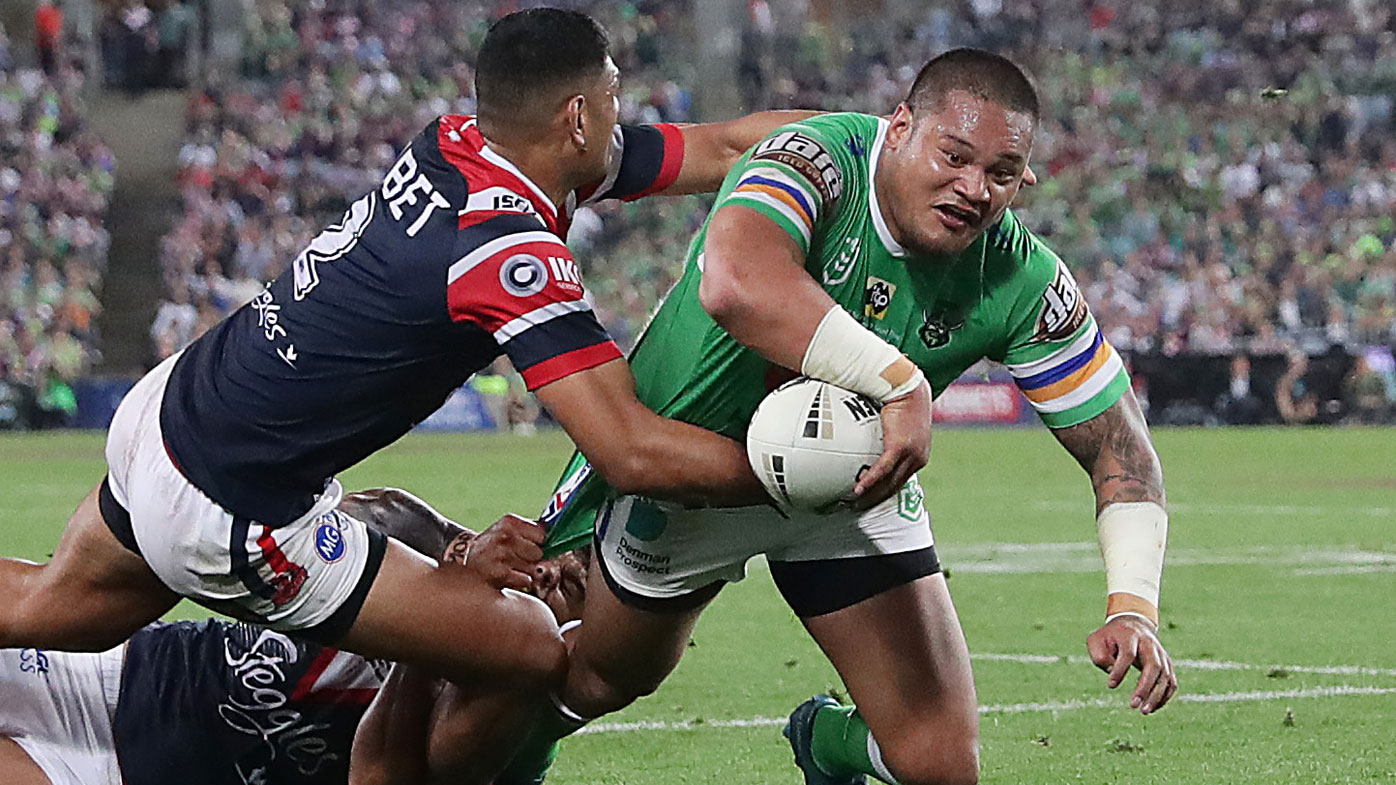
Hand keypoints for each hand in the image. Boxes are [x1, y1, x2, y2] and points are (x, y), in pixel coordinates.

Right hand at [458, 514, 545, 591]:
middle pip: (539, 553)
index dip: (539, 542)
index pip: (542, 534)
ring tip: (510, 566)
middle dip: (531, 558)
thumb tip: (560, 534)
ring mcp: (501, 555)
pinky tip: (506, 575)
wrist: (463, 557)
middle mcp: (505, 536)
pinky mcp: (499, 574)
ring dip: (525, 570)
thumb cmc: (493, 544)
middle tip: (517, 557)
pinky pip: (525, 579)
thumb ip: (530, 530)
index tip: (531, 544)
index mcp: (509, 522)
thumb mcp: (507, 529)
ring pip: (533, 567)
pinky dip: (519, 580)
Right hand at [851, 380, 931, 510]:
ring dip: (872, 495)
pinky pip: (882, 470)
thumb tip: (873, 435)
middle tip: (859, 507)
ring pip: (889, 483)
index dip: (886, 492)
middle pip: (895, 486)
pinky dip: (869, 481)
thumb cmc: (902, 400)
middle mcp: (917, 458)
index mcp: (918, 455)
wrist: (908, 388)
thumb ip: (889, 433)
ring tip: (855, 504)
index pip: (902, 480)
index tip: (871, 499)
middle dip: (877, 499)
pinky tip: (857, 489)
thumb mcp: (899, 421)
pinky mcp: (899, 447)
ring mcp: (910, 454)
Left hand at [1086, 616, 1176, 714]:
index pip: (1128, 654)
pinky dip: (1165, 696)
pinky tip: (1152, 708)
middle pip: (1153, 666)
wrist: (1132, 624)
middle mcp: (1149, 644)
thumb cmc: (1110, 637)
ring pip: (1165, 676)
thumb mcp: (1096, 641)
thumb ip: (1100, 656)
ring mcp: (1161, 654)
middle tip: (1134, 705)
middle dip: (1145, 688)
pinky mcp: (1167, 664)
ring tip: (1144, 711)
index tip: (1110, 685)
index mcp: (1130, 635)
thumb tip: (1112, 673)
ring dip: (1156, 696)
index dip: (1120, 671)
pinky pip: (1171, 682)